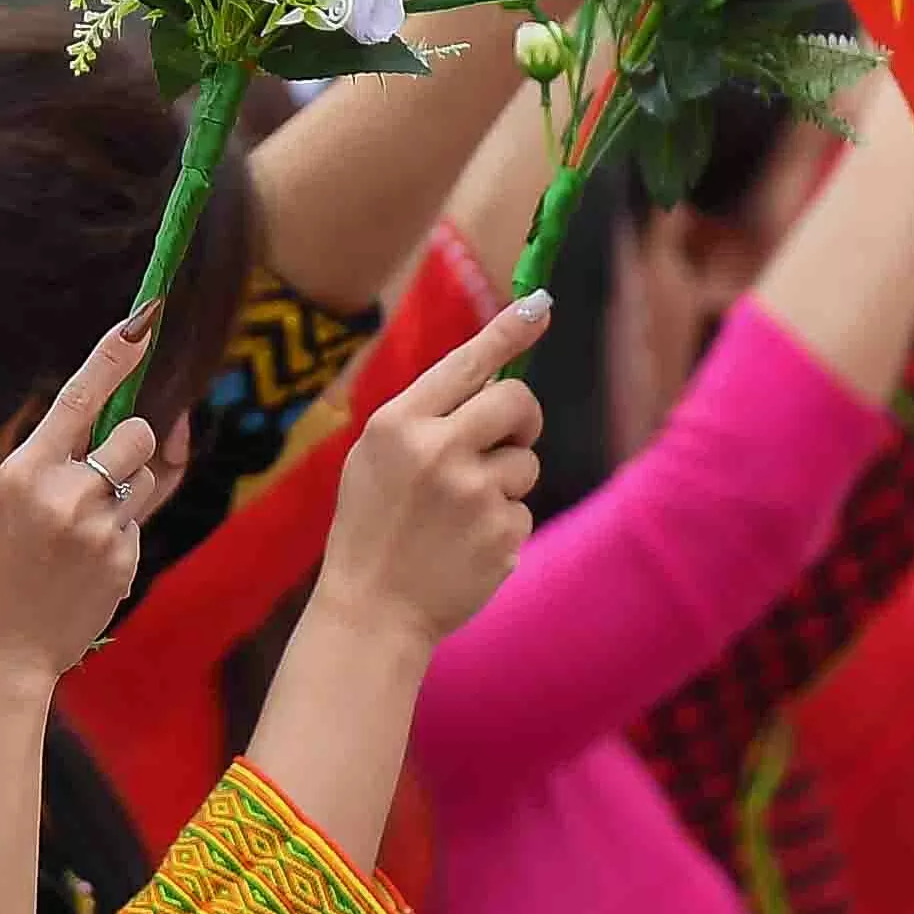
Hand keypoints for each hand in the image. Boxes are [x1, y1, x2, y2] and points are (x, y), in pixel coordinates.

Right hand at [0, 313, 179, 681]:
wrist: (0, 651)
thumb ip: (44, 462)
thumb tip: (92, 424)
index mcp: (24, 472)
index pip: (79, 398)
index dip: (114, 354)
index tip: (144, 321)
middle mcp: (68, 496)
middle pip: (137, 433)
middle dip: (130, 439)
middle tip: (103, 464)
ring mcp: (101, 532)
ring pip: (143, 476)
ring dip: (124, 487)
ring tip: (82, 526)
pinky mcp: (125, 563)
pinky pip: (136, 523)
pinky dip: (117, 532)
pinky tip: (82, 563)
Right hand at [312, 293, 550, 648]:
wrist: (373, 609)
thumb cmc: (371, 524)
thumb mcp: (375, 456)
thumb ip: (425, 416)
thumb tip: (491, 377)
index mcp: (398, 424)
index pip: (466, 364)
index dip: (508, 331)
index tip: (542, 305)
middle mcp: (439, 451)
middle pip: (516, 402)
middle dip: (522, 416)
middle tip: (511, 435)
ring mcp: (474, 495)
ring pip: (525, 463)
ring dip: (505, 481)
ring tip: (461, 513)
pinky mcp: (502, 535)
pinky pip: (521, 510)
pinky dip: (502, 524)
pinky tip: (466, 546)